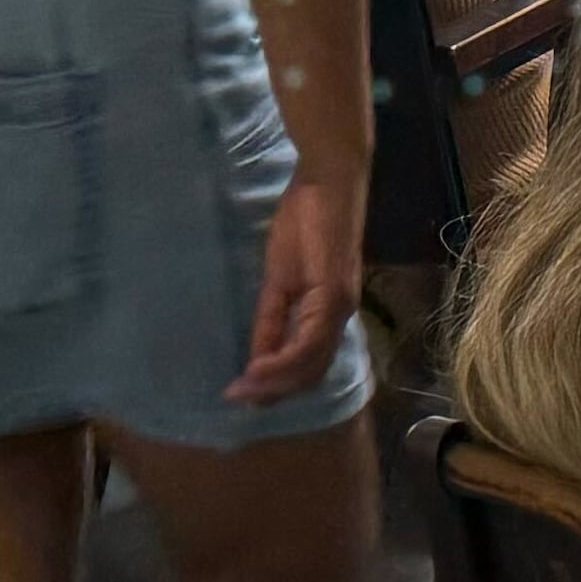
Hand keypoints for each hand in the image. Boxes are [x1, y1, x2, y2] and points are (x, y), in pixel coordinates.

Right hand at [228, 160, 363, 404]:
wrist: (329, 182)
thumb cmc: (307, 220)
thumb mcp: (282, 276)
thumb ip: (273, 316)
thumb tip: (257, 355)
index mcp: (331, 313)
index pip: (309, 366)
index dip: (278, 385)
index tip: (243, 395)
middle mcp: (341, 316)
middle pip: (311, 372)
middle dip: (275, 392)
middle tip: (239, 399)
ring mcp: (340, 307)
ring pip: (312, 363)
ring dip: (276, 382)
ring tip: (245, 390)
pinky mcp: (334, 293)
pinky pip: (310, 340)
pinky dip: (284, 360)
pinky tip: (259, 366)